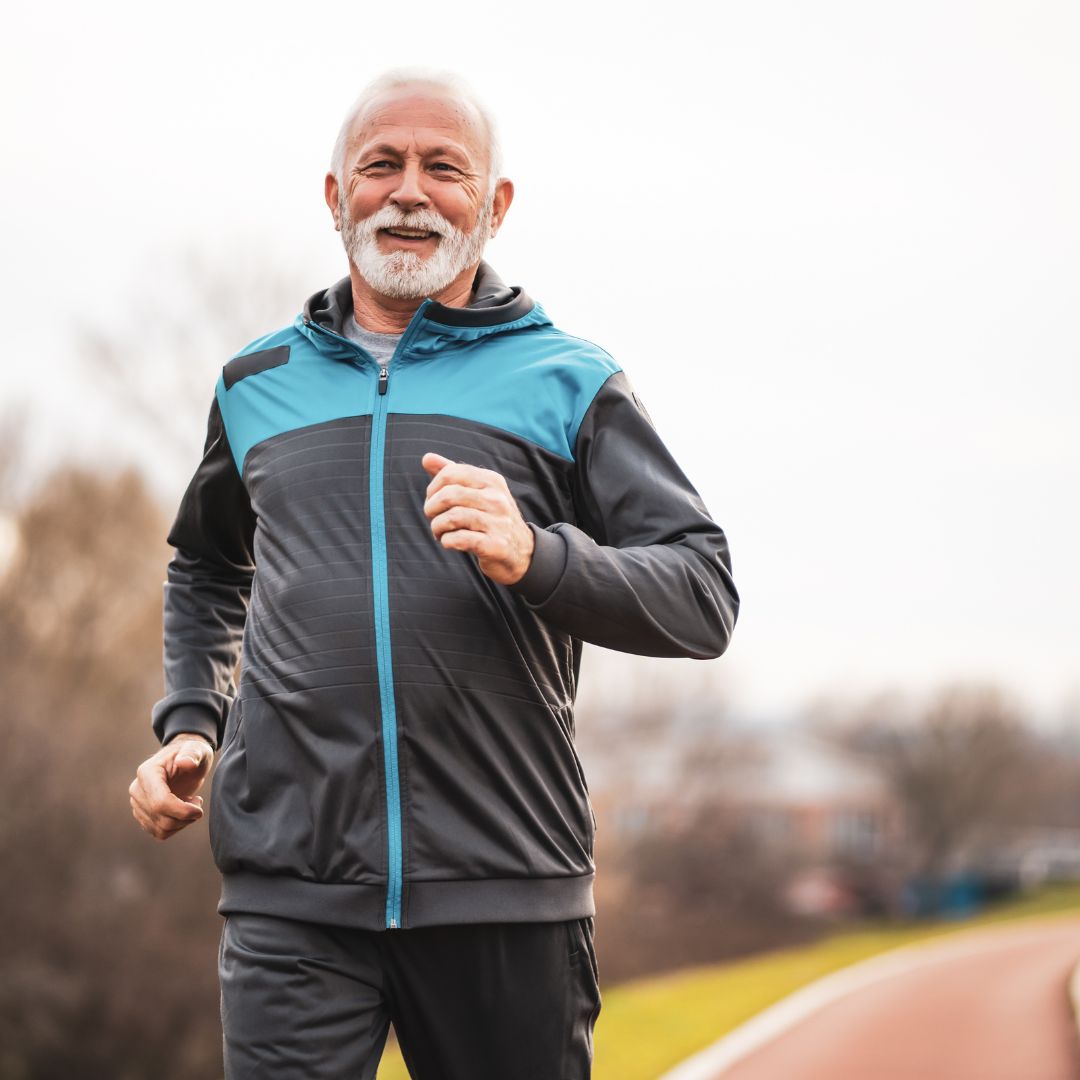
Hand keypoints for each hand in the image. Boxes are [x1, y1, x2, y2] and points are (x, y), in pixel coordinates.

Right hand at [129, 733, 213, 840]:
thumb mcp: (197, 749)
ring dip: (182, 822)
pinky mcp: (143, 815)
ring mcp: (137, 804)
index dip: (182, 811)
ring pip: (160, 829)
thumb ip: (192, 753)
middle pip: (160, 818)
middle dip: (185, 816)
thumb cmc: (192, 754)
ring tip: (191, 804)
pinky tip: (183, 812)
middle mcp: (137, 789)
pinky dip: (176, 827)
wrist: (185, 761)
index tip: (199, 808)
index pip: (160, 803)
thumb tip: (184, 762)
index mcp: (147, 773)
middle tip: (198, 803)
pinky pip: (159, 832)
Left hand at [421, 452, 534, 585]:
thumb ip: (452, 474)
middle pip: (448, 495)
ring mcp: (498, 522)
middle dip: (431, 508)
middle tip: (433, 518)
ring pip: (452, 517)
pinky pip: (459, 539)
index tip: (433, 500)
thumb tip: (427, 458)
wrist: (523, 551)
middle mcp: (497, 499)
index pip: (450, 473)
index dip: (433, 488)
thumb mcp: (478, 492)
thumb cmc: (492, 519)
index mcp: (492, 481)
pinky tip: (449, 542)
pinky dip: (447, 541)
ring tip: (439, 532)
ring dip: (437, 527)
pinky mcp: (495, 545)